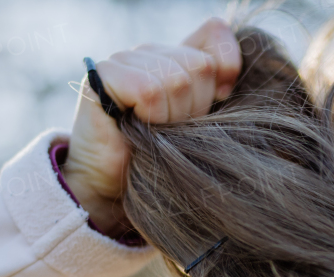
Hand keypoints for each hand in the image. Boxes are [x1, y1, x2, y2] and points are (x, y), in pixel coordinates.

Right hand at [61, 17, 241, 236]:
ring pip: (176, 78)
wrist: (113, 186)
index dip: (226, 64)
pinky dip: (151, 116)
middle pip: (200, 64)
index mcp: (177, 56)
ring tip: (153, 132)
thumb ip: (214, 95)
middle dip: (195, 107)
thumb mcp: (197, 125)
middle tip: (172, 129)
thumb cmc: (160, 159)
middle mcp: (151, 51)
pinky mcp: (102, 74)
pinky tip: (135, 126)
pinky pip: (149, 89)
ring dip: (171, 117)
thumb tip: (231, 79)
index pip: (214, 32)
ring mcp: (125, 59)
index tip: (221, 99)